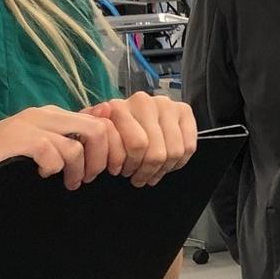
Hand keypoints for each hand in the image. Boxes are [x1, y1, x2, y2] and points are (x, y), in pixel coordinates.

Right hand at [0, 106, 123, 205]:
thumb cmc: (0, 164)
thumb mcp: (42, 148)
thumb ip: (71, 134)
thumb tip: (105, 115)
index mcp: (53, 114)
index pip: (100, 122)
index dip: (111, 149)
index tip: (108, 171)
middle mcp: (43, 115)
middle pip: (96, 130)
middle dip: (100, 160)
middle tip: (88, 179)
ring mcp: (27, 125)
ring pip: (74, 145)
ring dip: (76, 170)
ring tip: (68, 183)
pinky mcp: (14, 140)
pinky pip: (50, 151)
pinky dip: (53, 167)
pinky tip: (44, 175)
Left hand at [83, 92, 197, 186]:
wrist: (129, 120)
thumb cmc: (110, 132)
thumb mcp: (94, 134)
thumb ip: (91, 125)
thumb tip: (103, 110)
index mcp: (120, 106)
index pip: (138, 145)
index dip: (130, 166)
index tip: (120, 172)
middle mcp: (145, 101)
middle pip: (156, 152)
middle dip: (146, 171)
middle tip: (136, 177)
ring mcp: (167, 105)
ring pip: (173, 151)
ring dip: (162, 169)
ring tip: (150, 173)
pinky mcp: (184, 111)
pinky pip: (188, 146)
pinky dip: (178, 162)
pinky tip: (166, 165)